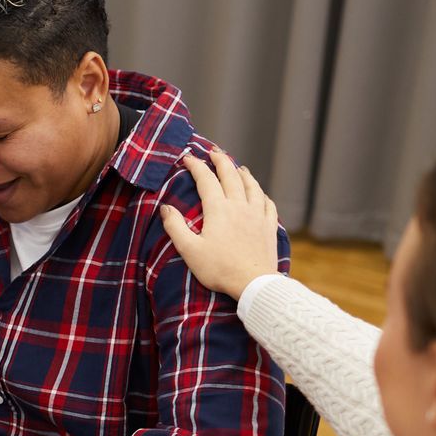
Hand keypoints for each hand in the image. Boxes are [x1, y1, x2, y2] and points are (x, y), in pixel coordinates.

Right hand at [160, 149, 282, 298]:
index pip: (206, 180)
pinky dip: (261, 193)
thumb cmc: (219, 269)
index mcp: (218, 210)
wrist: (253, 283)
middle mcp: (240, 206)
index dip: (196, 166)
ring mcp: (257, 215)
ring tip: (238, 167)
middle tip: (214, 152)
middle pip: (231, 176)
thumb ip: (175, 227)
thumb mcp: (189, 250)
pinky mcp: (269, 226)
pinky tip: (259, 193)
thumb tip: (166, 208)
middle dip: (221, 161)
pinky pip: (267, 203)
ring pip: (252, 186)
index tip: (188, 157)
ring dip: (243, 173)